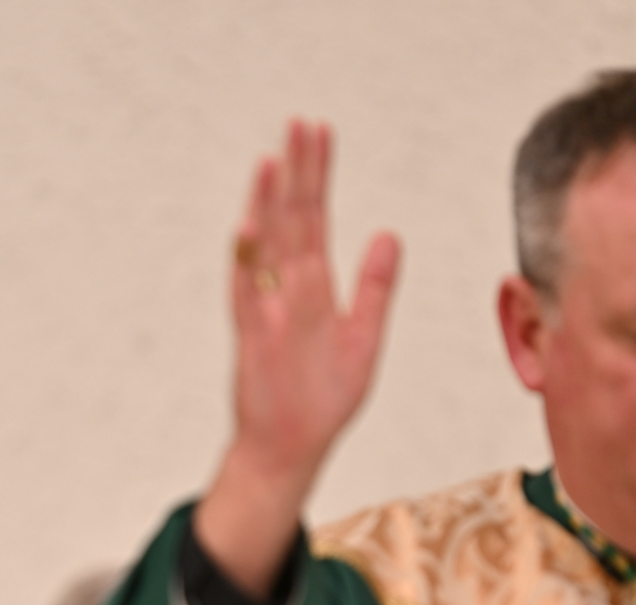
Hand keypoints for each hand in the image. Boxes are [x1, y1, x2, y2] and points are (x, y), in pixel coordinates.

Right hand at [194, 120, 400, 597]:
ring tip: (274, 162)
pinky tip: (250, 225)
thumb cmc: (323, 399)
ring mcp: (267, 312)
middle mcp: (288, 292)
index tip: (320, 134)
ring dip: (269, 205)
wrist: (291, 449)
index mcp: (316, 289)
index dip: (319, 177)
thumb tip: (389, 235)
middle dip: (298, 174)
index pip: (318, 219)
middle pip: (292, 221)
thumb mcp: (364, 339)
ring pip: (266, 248)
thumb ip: (374, 288)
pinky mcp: (252, 338)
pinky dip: (247, 260)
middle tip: (299, 124)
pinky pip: (246, 292)